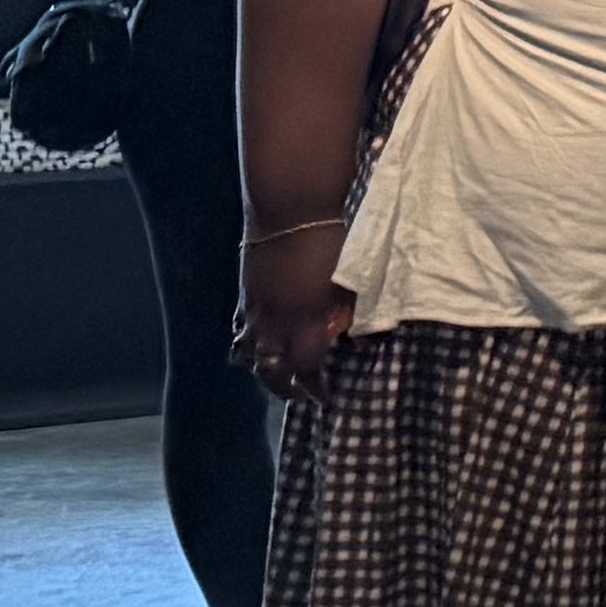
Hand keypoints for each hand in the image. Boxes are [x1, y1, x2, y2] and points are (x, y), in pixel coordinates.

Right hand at [240, 223, 353, 399]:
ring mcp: (253, 310)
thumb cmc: (330, 243)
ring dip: (265, 370)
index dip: (316, 388)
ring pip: (249, 356)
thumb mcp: (352, 283)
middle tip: (305, 394)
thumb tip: (365, 345)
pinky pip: (240, 332)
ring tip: (282, 376)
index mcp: (303, 322)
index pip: (306, 370)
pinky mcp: (244, 295)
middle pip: (272, 371)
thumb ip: (353, 317)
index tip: (328, 398)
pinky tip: (259, 347)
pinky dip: (248, 345)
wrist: (290, 208)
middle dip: (287, 389)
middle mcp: (273, 323)